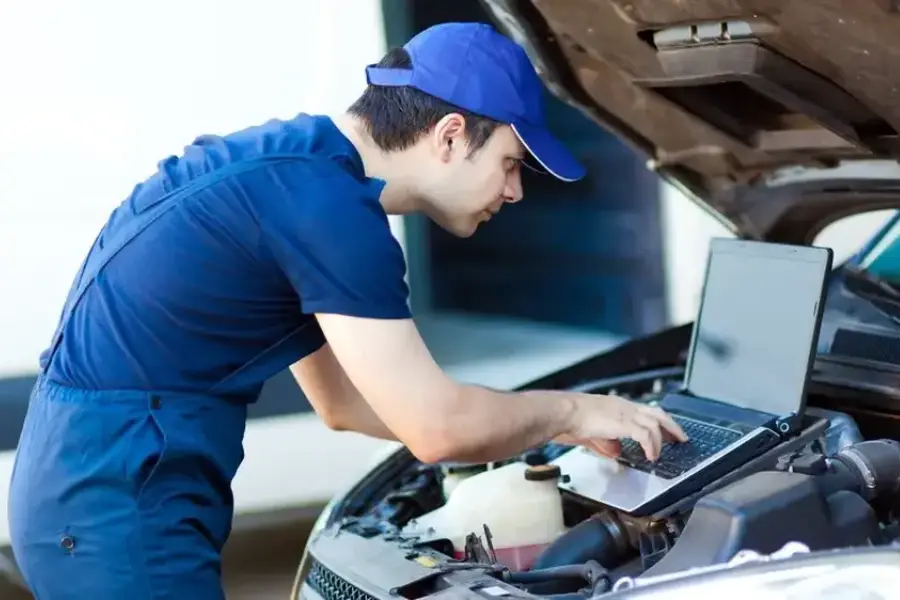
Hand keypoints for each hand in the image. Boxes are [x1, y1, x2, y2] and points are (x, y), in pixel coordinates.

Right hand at [560, 394, 687, 460]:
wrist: (565, 412)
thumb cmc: (572, 419)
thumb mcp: (594, 431)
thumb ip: (607, 441)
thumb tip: (616, 451)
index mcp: (618, 406)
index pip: (645, 411)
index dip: (659, 422)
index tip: (667, 432)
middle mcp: (625, 407)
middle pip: (658, 413)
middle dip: (672, 427)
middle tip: (681, 439)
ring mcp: (625, 413)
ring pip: (655, 424)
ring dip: (661, 440)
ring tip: (659, 454)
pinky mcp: (623, 423)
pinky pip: (646, 435)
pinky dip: (652, 446)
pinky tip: (651, 456)